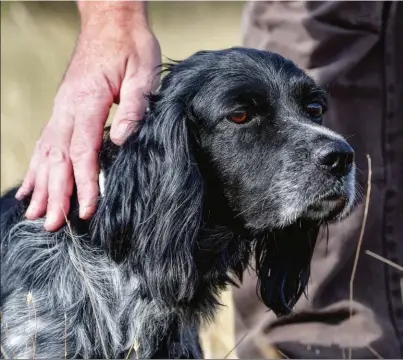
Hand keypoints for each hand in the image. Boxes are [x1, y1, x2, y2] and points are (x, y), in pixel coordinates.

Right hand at [15, 2, 160, 231]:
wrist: (110, 20)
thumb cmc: (130, 45)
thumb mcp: (143, 73)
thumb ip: (134, 108)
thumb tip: (121, 141)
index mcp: (87, 101)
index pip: (83, 151)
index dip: (84, 183)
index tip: (87, 211)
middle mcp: (67, 107)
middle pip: (58, 157)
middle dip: (56, 194)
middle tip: (53, 226)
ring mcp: (61, 108)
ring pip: (46, 153)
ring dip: (42, 185)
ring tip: (36, 214)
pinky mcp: (63, 109)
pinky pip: (45, 142)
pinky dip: (37, 166)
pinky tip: (31, 184)